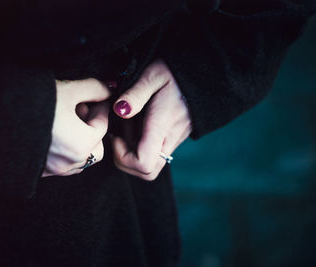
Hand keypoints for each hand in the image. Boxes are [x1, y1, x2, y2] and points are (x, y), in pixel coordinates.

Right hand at [42, 78, 110, 176]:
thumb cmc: (34, 103)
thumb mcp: (68, 89)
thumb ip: (94, 88)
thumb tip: (108, 88)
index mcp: (82, 144)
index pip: (103, 125)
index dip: (101, 107)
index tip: (97, 97)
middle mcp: (70, 162)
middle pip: (95, 148)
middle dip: (93, 129)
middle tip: (80, 110)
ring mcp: (54, 169)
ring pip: (79, 159)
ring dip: (79, 141)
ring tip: (66, 122)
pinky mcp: (39, 171)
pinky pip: (61, 165)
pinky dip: (64, 151)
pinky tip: (54, 135)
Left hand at [112, 59, 191, 179]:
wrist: (203, 73)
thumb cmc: (174, 71)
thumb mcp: (152, 75)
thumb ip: (135, 94)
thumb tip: (120, 111)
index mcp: (162, 126)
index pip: (144, 165)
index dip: (123, 157)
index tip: (116, 136)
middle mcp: (169, 139)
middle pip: (147, 172)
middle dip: (125, 159)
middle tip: (119, 133)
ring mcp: (173, 140)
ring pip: (151, 164)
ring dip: (132, 151)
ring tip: (128, 124)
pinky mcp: (173, 138)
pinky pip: (155, 152)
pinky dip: (140, 144)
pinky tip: (137, 122)